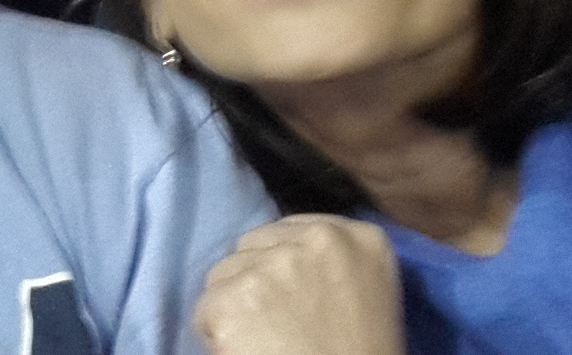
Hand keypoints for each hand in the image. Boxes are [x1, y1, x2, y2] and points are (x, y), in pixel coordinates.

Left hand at [194, 215, 404, 354]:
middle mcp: (315, 240)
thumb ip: (325, 264)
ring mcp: (271, 265)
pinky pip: (206, 307)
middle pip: (253, 245)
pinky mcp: (232, 296)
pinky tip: (245, 350)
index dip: (280, 263)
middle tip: (273, 321)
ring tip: (263, 340)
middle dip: (254, 278)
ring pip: (224, 273)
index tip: (286, 294)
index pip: (290, 230)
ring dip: (233, 304)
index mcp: (359, 238)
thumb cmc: (360, 354)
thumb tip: (279, 255)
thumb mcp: (365, 296)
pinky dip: (215, 333)